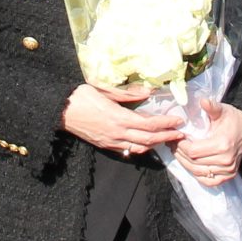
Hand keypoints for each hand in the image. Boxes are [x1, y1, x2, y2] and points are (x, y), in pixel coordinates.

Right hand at [62, 83, 183, 155]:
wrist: (60, 111)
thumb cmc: (80, 96)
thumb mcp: (104, 90)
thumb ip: (128, 94)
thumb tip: (148, 92)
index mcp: (119, 118)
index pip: (149, 124)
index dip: (166, 124)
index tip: (178, 121)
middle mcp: (117, 133)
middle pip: (148, 139)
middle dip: (166, 137)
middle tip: (181, 134)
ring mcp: (111, 142)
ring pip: (139, 148)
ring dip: (155, 144)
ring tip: (167, 139)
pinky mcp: (105, 145)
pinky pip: (128, 150)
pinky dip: (141, 148)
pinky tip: (147, 144)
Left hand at [175, 101, 241, 187]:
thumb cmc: (232, 118)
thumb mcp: (222, 110)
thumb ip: (211, 107)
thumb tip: (202, 101)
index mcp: (222, 144)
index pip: (193, 151)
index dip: (180, 146)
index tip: (176, 138)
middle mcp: (226, 160)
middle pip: (193, 163)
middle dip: (180, 154)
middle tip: (173, 145)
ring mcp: (228, 170)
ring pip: (198, 172)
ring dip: (185, 164)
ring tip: (179, 153)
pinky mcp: (229, 175)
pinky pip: (208, 181)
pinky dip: (197, 175)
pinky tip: (191, 165)